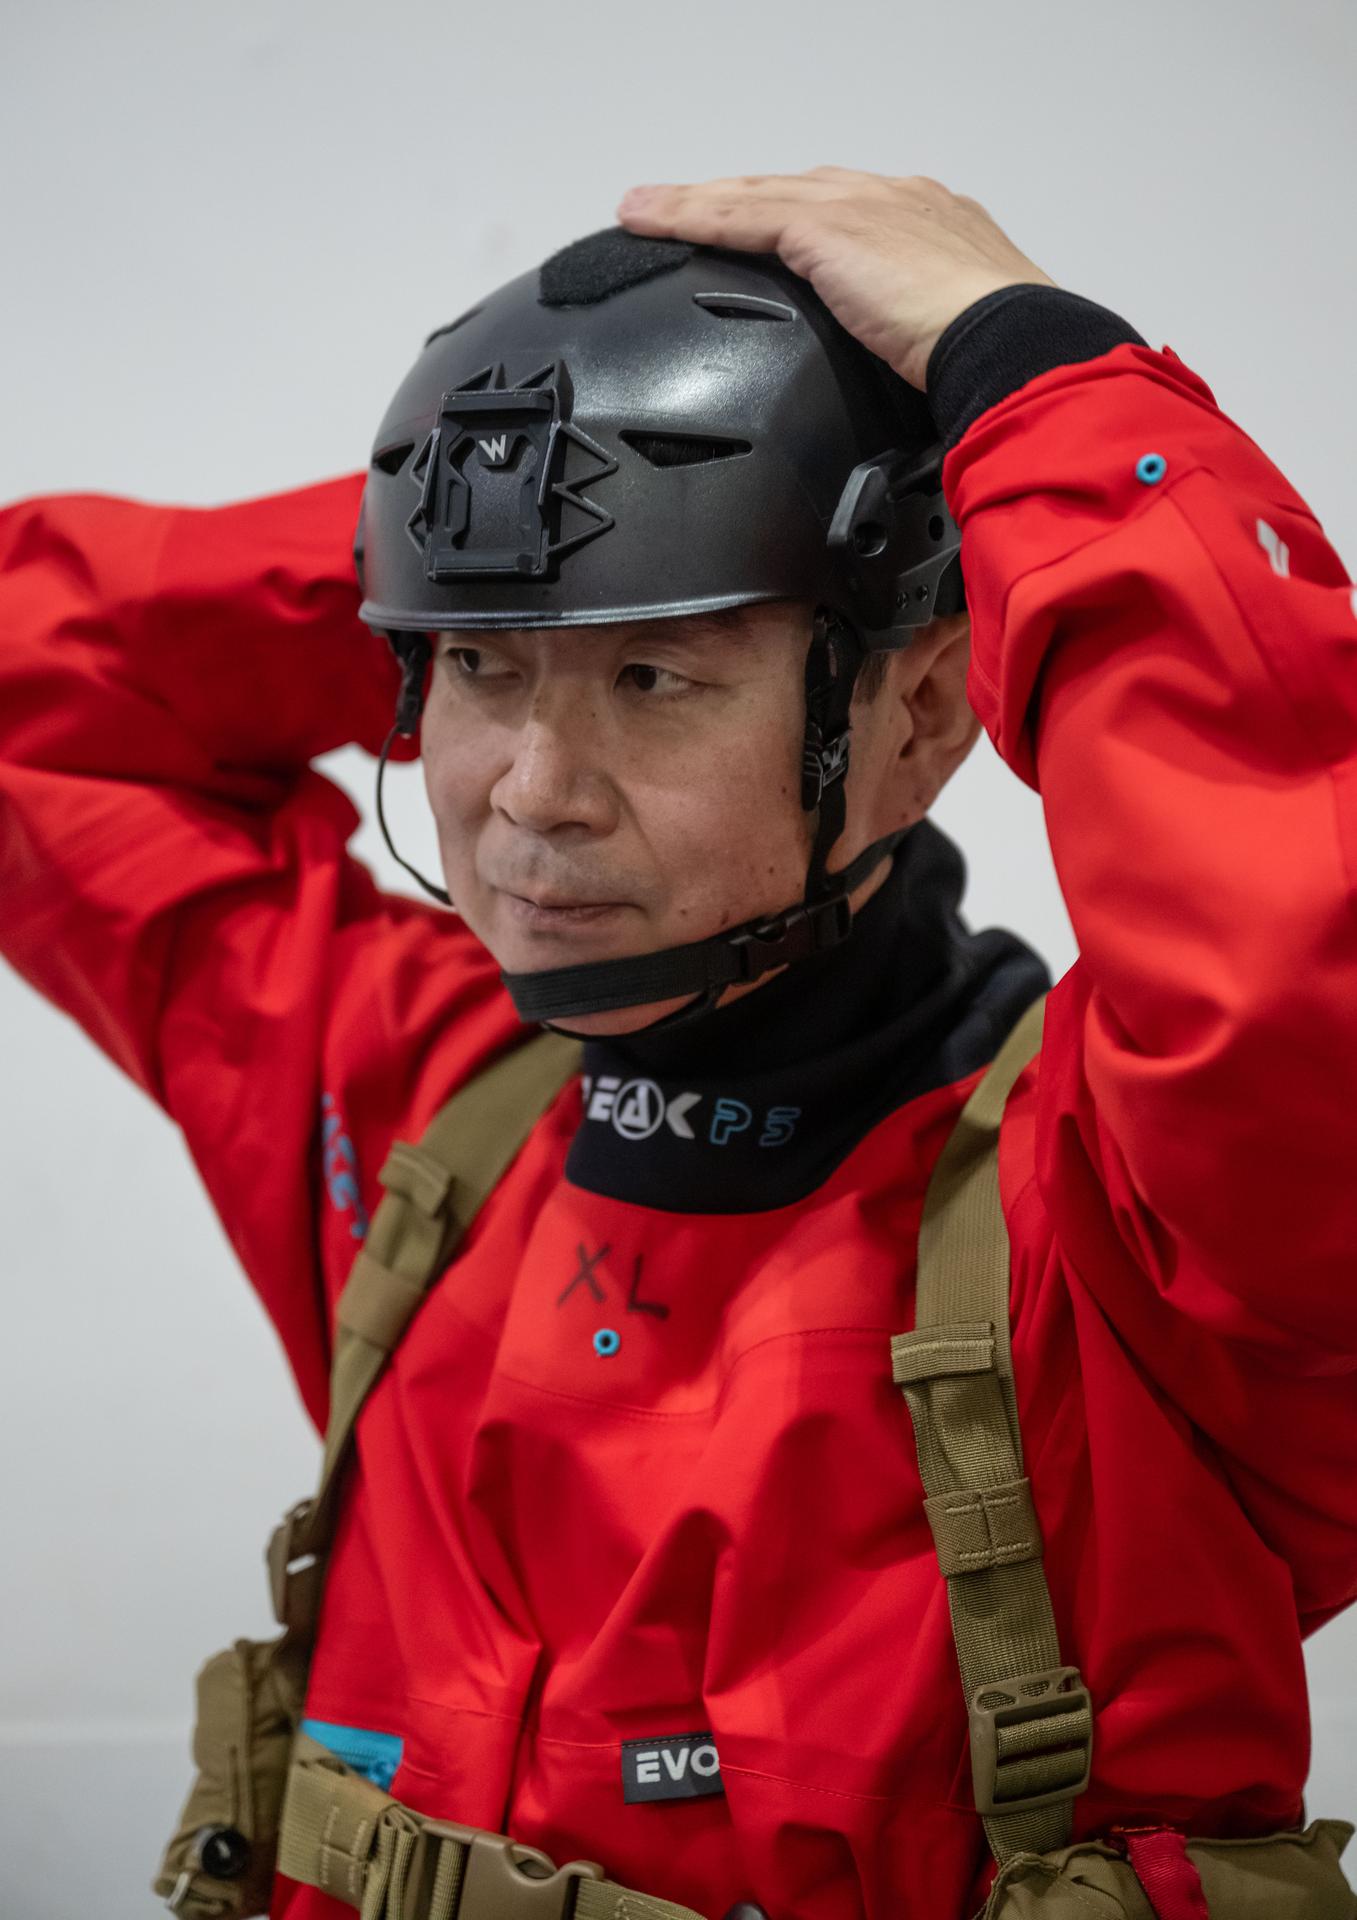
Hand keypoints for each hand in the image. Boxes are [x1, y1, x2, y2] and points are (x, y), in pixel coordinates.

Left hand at [616, 167, 1056, 392]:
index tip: (758, 238)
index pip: (843, 214)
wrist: (1007, 343)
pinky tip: (651, 219)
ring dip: (696, 202)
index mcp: (928, 227)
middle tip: (681, 213)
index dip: (791, 222)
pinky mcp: (829, 228)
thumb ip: (914, 353)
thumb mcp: (947, 350)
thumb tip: (904, 401)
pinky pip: (743, 216)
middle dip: (735, 202)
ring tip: (644, 210)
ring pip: (757, 196)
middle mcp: (892, 202)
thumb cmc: (995, 359)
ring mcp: (860, 209)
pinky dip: (692, 215)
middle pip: (792, 193)